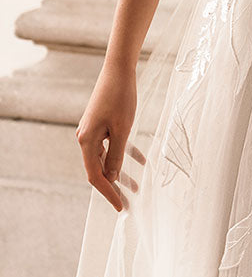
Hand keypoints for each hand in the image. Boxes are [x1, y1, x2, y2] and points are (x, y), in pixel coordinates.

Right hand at [76, 61, 139, 212]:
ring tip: (138, 187)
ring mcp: (92, 131)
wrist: (118, 69)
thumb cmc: (121, 98)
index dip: (109, 193)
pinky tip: (142, 161)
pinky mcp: (101, 124)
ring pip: (107, 158)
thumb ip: (116, 156)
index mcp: (86, 141)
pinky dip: (125, 153)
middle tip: (131, 202)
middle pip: (99, 169)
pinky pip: (112, 145)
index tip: (122, 207)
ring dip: (122, 172)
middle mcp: (85, 138)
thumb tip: (112, 177)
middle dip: (116, 186)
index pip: (96, 176)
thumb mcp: (122, 130)